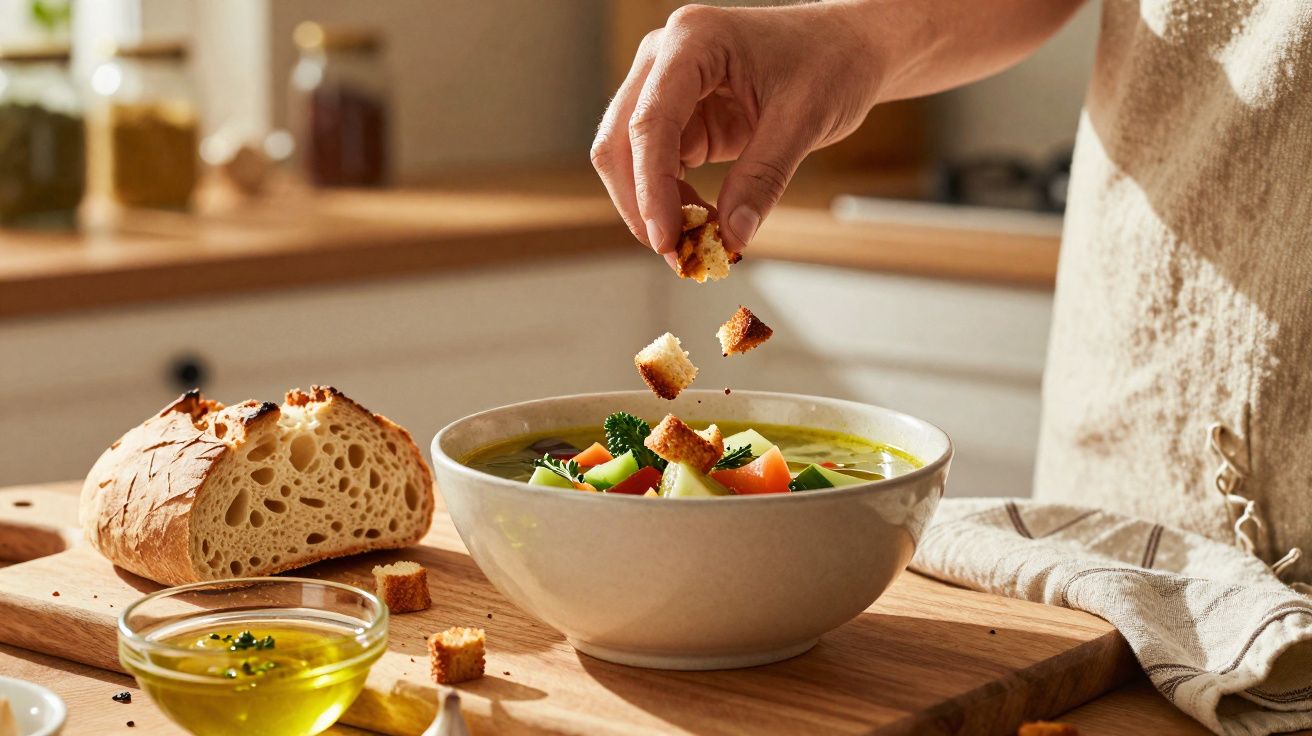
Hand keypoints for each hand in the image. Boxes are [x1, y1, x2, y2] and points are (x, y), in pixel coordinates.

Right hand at [591, 2, 884, 256]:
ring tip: (697, 242)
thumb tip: (732, 236)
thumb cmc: (832, 60)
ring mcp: (667, 86)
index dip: (651, 186)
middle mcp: (666, 58)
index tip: (667, 238)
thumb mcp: (805, 119)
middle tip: (677, 253)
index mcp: (693, 41)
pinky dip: (672, 199)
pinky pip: (658, 165)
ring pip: (630, 159)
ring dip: (654, 206)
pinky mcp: (680, 115)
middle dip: (641, 202)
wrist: (849, 47)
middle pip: (620, 140)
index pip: (651, 121)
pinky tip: (702, 222)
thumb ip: (763, 177)